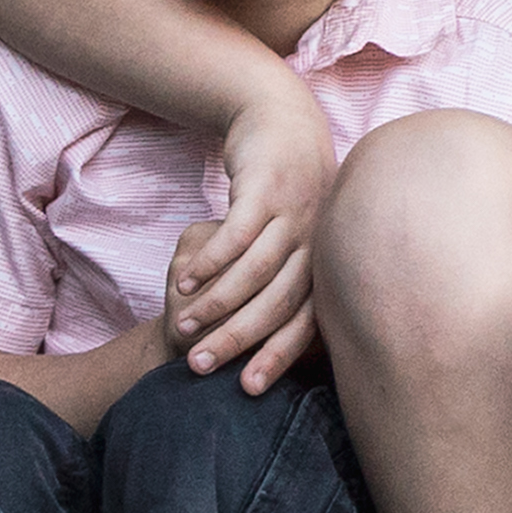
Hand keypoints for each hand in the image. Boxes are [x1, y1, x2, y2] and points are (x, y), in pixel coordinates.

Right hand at [173, 75, 335, 387]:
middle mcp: (318, 241)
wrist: (282, 122)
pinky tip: (183, 280)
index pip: (308, 321)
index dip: (278, 357)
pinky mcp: (267, 188)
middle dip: (240, 340)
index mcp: (328, 262)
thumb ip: (289, 285)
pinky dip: (211, 261)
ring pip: (256, 271)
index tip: (248, 391)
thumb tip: (269, 343)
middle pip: (280, 302)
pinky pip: (236, 233)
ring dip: (217, 303)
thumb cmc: (285, 195)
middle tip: (201, 367)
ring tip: (183, 327)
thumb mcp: (297, 240)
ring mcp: (295, 213)